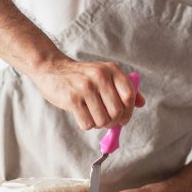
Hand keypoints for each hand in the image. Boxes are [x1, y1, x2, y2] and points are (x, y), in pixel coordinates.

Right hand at [28, 57, 144, 129]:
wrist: (51, 67)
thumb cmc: (81, 75)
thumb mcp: (104, 74)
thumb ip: (123, 87)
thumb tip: (141, 103)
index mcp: (111, 69)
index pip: (129, 96)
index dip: (128, 112)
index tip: (123, 118)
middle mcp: (100, 76)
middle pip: (117, 112)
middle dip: (113, 121)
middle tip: (106, 120)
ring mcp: (85, 87)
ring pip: (103, 121)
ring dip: (98, 123)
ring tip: (92, 114)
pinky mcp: (72, 99)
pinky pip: (88, 123)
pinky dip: (86, 124)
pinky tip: (81, 114)